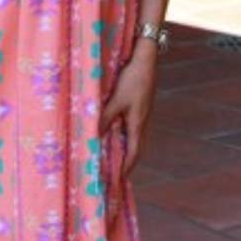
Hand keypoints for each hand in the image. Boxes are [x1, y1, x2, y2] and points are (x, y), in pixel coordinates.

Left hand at [98, 55, 156, 178]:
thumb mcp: (116, 100)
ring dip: (127, 147)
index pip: (134, 152)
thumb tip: (95, 136)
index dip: (127, 167)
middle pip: (136, 147)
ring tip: (114, 154)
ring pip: (135, 136)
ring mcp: (143, 113)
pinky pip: (133, 126)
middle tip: (116, 171)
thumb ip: (106, 117)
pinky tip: (116, 129)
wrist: (145, 60)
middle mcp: (142, 121)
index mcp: (138, 123)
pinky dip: (126, 133)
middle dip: (128, 161)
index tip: (119, 179)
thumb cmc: (132, 80)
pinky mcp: (140, 105)